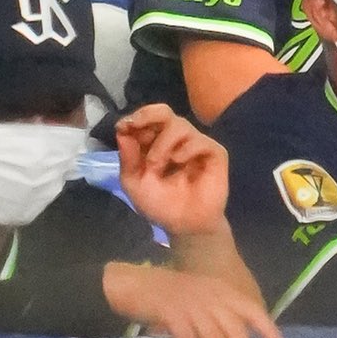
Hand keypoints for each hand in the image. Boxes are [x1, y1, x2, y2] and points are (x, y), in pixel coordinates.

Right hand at [102, 263, 283, 337]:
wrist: (132, 282)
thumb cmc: (167, 294)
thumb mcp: (199, 297)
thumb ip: (216, 315)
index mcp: (221, 291)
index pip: (253, 309)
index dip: (268, 329)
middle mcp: (212, 296)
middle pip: (235, 331)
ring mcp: (193, 305)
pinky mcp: (173, 315)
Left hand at [116, 105, 228, 239]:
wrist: (184, 225)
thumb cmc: (160, 204)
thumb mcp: (135, 183)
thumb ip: (128, 158)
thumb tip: (122, 131)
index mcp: (155, 143)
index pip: (147, 121)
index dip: (135, 120)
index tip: (123, 126)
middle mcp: (176, 139)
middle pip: (164, 112)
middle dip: (148, 114)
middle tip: (137, 124)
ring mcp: (196, 144)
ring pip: (180, 125)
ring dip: (162, 143)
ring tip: (156, 164)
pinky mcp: (214, 152)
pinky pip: (200, 140)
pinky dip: (186, 149)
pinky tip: (179, 162)